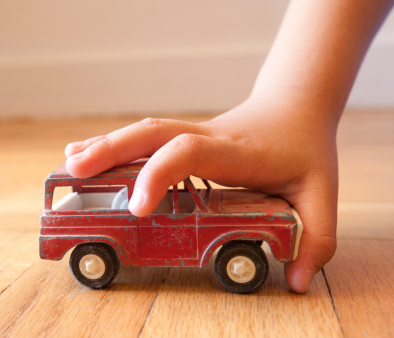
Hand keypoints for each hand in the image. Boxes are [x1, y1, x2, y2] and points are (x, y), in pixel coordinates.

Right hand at [65, 93, 338, 292]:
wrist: (295, 108)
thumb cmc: (305, 150)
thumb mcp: (322, 196)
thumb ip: (317, 240)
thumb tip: (297, 284)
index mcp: (234, 152)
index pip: (188, 151)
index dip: (158, 173)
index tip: (137, 206)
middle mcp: (207, 138)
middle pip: (153, 133)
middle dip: (112, 150)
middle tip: (75, 169)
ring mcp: (193, 135)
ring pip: (144, 132)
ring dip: (107, 145)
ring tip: (71, 161)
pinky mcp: (185, 139)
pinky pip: (146, 140)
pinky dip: (116, 146)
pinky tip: (92, 153)